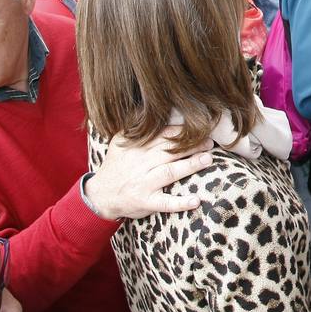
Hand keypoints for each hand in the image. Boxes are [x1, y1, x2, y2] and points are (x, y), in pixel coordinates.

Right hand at [85, 128, 212, 219]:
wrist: (99, 195)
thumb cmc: (117, 166)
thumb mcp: (120, 142)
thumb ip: (136, 127)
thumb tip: (151, 108)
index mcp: (136, 147)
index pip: (163, 135)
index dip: (182, 132)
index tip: (200, 128)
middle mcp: (140, 163)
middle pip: (169, 151)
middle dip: (192, 145)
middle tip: (210, 142)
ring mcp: (143, 183)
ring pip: (169, 172)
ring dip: (190, 166)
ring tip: (208, 159)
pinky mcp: (144, 201)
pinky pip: (164, 203)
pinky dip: (180, 203)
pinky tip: (195, 201)